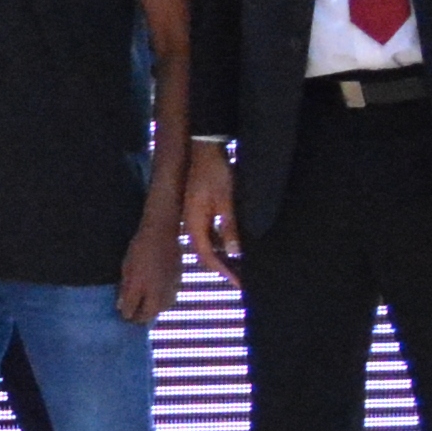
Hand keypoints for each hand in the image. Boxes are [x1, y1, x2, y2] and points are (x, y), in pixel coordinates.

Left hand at [116, 222, 180, 328]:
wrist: (162, 233)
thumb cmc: (140, 248)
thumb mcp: (127, 268)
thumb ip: (125, 289)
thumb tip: (121, 307)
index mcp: (140, 288)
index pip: (132, 312)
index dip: (127, 315)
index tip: (124, 315)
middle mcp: (157, 292)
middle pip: (149, 313)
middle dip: (141, 317)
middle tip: (135, 315)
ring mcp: (170, 287)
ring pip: (162, 307)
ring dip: (153, 310)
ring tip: (146, 307)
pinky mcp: (178, 281)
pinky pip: (171, 297)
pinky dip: (163, 300)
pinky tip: (158, 296)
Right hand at [180, 137, 241, 276]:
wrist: (205, 148)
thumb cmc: (215, 172)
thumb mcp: (227, 200)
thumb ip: (230, 227)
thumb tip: (235, 252)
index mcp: (194, 223)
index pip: (207, 256)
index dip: (224, 271)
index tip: (239, 282)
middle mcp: (191, 223)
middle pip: (205, 253)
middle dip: (223, 266)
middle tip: (241, 276)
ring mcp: (194, 216)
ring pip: (208, 243)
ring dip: (223, 254)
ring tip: (240, 263)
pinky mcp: (200, 209)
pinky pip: (210, 232)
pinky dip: (221, 241)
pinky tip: (233, 243)